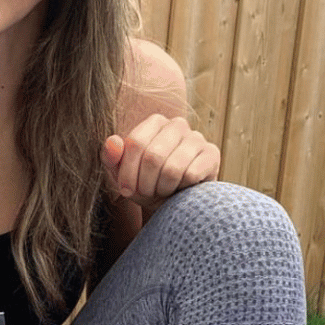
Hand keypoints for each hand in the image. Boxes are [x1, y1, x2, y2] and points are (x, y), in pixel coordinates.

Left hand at [102, 114, 219, 211]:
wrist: (173, 202)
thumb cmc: (146, 184)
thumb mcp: (122, 174)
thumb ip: (111, 158)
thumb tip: (112, 142)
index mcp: (154, 122)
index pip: (135, 143)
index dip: (127, 172)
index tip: (125, 190)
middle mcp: (177, 124)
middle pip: (153, 157)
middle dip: (145, 183)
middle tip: (145, 193)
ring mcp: (197, 138)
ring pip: (172, 168)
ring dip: (162, 188)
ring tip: (161, 191)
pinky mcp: (212, 154)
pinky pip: (190, 175)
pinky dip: (180, 189)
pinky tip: (180, 189)